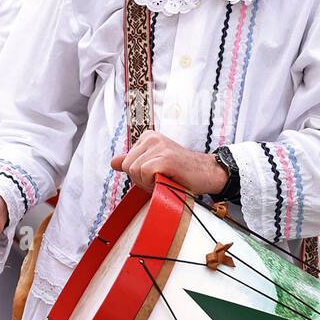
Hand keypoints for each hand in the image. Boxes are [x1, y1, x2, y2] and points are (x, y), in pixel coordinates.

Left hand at [109, 130, 227, 193]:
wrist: (206, 174)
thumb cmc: (181, 172)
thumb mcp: (154, 164)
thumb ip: (133, 161)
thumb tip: (113, 162)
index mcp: (147, 137)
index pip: (126, 162)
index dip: (139, 175)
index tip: (157, 174)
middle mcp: (151, 138)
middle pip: (128, 166)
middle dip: (141, 179)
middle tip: (161, 178)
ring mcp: (159, 146)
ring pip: (134, 171)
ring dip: (148, 182)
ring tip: (165, 178)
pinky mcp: (165, 158)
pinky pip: (144, 173)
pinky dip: (153, 182)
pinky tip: (167, 179)